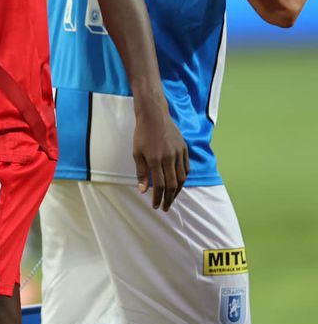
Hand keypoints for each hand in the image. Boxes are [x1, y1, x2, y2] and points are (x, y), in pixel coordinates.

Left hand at [131, 94, 188, 211]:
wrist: (154, 116)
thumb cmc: (142, 134)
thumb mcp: (137, 153)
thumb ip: (141, 172)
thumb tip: (143, 190)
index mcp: (155, 160)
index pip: (159, 185)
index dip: (158, 198)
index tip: (156, 206)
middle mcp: (169, 158)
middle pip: (172, 184)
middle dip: (168, 198)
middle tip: (165, 207)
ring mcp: (179, 153)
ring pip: (182, 178)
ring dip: (177, 191)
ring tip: (171, 198)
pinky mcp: (184, 149)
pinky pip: (186, 168)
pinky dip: (183, 178)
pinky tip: (178, 183)